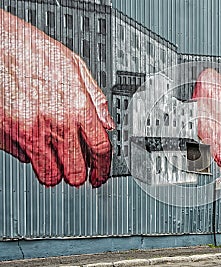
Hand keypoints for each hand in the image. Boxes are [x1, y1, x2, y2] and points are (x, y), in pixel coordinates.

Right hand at [0, 10, 114, 186]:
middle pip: (75, 172)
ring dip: (55, 172)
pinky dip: (30, 155)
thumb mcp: (77, 68)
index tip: (100, 176)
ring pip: (48, 175)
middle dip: (79, 176)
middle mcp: (55, 124)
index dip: (104, 169)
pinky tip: (32, 138)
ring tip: (55, 159)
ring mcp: (29, 132)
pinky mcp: (7, 135)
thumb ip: (96, 100)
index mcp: (77, 108)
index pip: (100, 150)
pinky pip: (23, 159)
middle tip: (78, 171)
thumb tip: (108, 124)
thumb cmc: (34, 51)